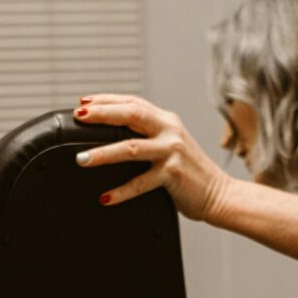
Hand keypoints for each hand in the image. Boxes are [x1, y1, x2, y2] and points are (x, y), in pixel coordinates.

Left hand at [75, 95, 234, 222]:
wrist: (218, 193)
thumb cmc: (190, 172)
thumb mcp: (170, 144)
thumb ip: (148, 135)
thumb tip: (111, 133)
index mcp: (166, 120)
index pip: (133, 102)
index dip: (107, 100)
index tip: (84, 103)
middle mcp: (170, 130)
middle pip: (131, 114)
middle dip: (102, 113)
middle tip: (79, 117)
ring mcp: (172, 151)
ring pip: (130, 147)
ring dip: (103, 153)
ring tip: (82, 159)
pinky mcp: (173, 173)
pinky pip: (140, 182)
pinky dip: (120, 191)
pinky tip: (105, 197)